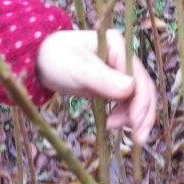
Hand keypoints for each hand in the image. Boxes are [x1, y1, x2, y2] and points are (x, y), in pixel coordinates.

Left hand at [36, 28, 155, 145]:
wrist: (39, 60)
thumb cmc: (54, 58)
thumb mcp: (76, 69)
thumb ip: (101, 78)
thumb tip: (129, 89)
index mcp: (117, 44)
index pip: (138, 75)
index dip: (140, 100)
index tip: (133, 123)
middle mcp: (123, 55)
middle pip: (143, 86)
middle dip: (143, 112)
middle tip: (137, 138)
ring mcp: (119, 69)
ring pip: (139, 95)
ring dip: (137, 116)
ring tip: (123, 132)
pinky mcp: (113, 82)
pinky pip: (128, 100)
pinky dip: (127, 114)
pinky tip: (115, 124)